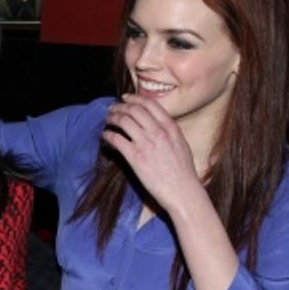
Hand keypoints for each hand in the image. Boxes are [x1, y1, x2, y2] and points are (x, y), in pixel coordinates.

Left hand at [101, 94, 202, 210]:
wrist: (182, 191)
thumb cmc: (183, 172)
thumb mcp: (182, 144)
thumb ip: (170, 132)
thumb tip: (158, 124)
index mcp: (171, 128)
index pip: (150, 104)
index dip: (135, 98)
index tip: (125, 98)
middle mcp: (158, 132)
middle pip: (134, 110)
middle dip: (120, 106)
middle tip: (112, 108)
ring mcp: (146, 144)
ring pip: (124, 121)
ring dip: (112, 118)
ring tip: (107, 120)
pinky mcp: (135, 157)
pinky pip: (116, 139)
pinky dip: (108, 135)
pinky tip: (105, 136)